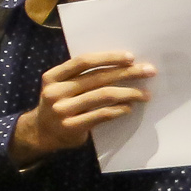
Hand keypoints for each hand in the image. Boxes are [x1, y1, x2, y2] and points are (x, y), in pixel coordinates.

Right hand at [9, 51, 154, 161]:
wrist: (41, 133)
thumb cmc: (59, 104)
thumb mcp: (60, 86)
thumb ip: (80, 76)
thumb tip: (121, 66)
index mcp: (53, 77)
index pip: (83, 62)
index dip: (108, 57)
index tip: (131, 57)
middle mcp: (55, 92)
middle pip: (98, 78)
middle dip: (127, 73)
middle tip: (149, 71)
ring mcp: (62, 110)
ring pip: (103, 96)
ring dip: (129, 93)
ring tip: (145, 94)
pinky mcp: (71, 127)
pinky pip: (102, 115)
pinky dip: (119, 110)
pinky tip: (129, 108)